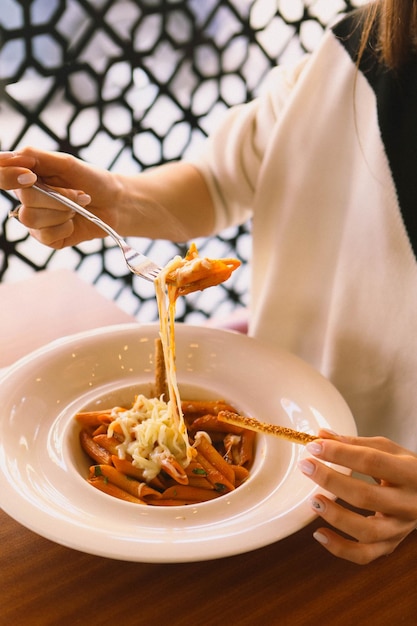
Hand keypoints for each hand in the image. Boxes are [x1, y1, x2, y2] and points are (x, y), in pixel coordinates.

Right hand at [0, 147, 121, 247]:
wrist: (115, 204)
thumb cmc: (92, 180)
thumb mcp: (66, 163)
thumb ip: (35, 157)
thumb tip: (7, 157)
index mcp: (28, 177)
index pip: (2, 176)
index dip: (9, 177)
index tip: (30, 176)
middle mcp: (28, 199)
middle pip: (25, 200)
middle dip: (57, 196)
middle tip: (78, 194)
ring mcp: (36, 221)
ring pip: (32, 218)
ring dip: (62, 211)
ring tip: (78, 207)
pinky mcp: (47, 239)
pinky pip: (46, 235)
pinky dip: (65, 227)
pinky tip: (74, 222)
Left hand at [299, 431, 416, 563]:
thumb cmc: (404, 467)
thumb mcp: (387, 449)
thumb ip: (354, 444)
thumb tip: (321, 435)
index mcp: (410, 473)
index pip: (371, 461)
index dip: (340, 453)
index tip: (314, 446)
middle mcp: (409, 503)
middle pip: (366, 496)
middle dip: (330, 480)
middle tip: (306, 466)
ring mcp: (401, 528)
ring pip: (367, 532)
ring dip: (335, 516)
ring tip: (313, 500)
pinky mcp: (391, 545)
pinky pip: (364, 555)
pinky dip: (339, 548)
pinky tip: (319, 533)